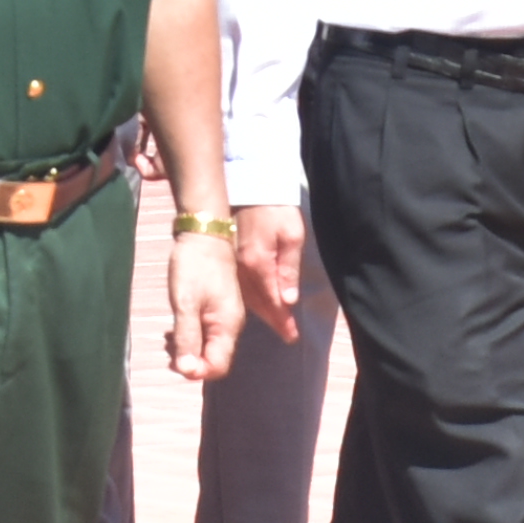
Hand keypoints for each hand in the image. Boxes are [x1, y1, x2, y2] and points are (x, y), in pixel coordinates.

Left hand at [160, 220, 243, 387]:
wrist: (204, 234)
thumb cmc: (194, 267)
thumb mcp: (186, 304)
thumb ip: (188, 338)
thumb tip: (188, 371)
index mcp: (228, 327)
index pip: (217, 366)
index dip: (196, 371)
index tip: (174, 362)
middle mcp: (230, 326)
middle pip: (213, 359)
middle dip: (190, 362)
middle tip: (167, 350)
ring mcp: (224, 317)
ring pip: (207, 347)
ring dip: (187, 350)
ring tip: (167, 340)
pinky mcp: (215, 309)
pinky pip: (204, 333)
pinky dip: (188, 337)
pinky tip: (173, 331)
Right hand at [230, 204, 307, 334]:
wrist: (250, 186)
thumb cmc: (276, 209)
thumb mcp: (292, 235)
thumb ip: (289, 268)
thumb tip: (288, 300)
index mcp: (259, 264)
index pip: (273, 300)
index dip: (283, 319)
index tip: (292, 336)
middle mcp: (243, 270)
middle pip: (260, 303)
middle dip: (275, 320)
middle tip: (288, 335)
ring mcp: (234, 265)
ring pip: (248, 297)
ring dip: (263, 312)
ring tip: (278, 324)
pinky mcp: (231, 260)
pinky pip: (241, 287)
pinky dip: (252, 300)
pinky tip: (259, 305)